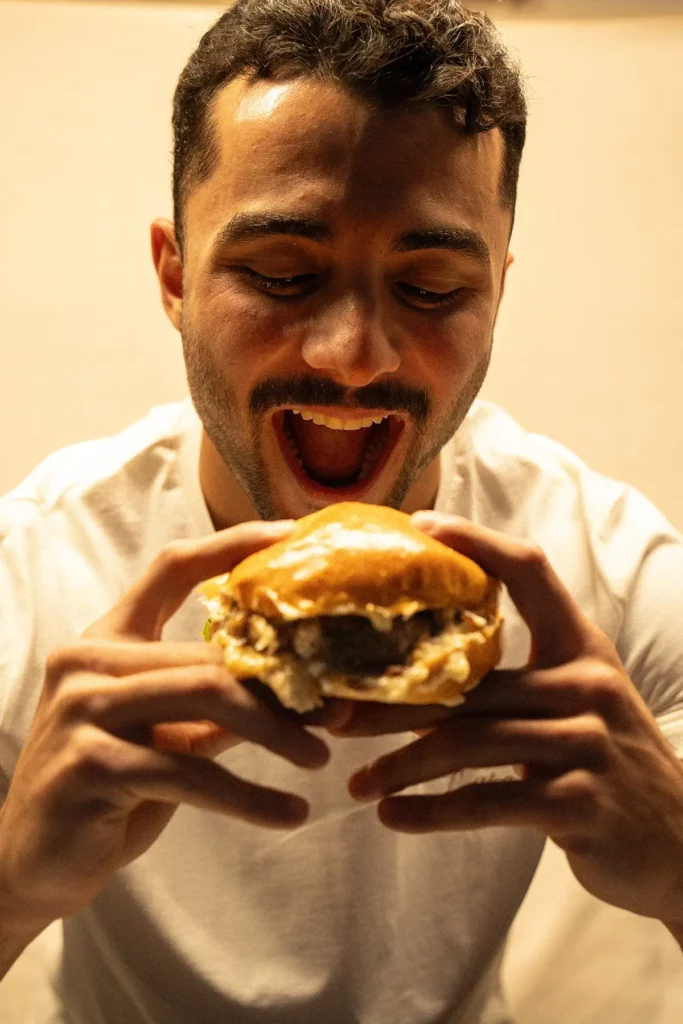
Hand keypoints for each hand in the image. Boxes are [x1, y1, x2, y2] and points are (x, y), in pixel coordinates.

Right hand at [0, 520, 337, 927]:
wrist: (35, 862)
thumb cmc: (109, 791)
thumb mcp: (166, 737)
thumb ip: (217, 706)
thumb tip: (304, 690)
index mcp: (107, 640)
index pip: (172, 568)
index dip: (233, 545)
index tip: (292, 536)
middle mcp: (89, 662)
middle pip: (209, 651)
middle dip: (283, 683)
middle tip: (338, 710)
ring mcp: (84, 709)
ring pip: (207, 697)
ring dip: (275, 732)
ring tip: (320, 755)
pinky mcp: (90, 763)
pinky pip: (190, 771)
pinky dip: (248, 796)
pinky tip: (288, 813)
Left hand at [336, 511, 682, 924]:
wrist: (677, 841)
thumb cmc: (607, 761)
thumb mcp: (576, 701)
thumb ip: (517, 680)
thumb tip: (417, 670)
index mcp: (581, 647)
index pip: (531, 571)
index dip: (478, 542)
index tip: (421, 526)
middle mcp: (585, 684)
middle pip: (467, 681)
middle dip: (390, 701)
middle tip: (332, 710)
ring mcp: (585, 743)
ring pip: (467, 741)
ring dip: (399, 765)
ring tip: (355, 782)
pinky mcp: (577, 802)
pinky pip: (485, 800)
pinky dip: (431, 811)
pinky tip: (392, 816)